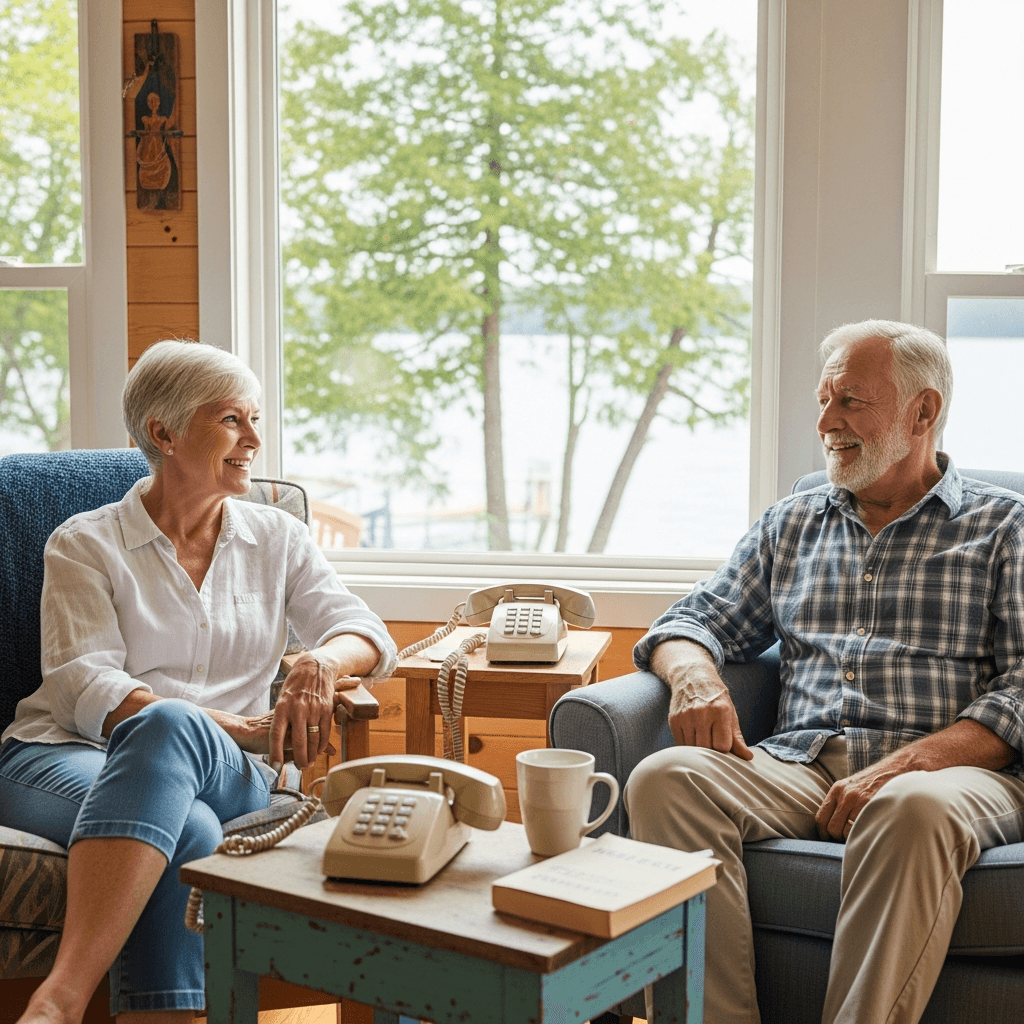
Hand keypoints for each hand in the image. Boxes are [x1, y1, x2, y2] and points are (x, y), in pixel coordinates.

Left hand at [270, 651, 337, 768]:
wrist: (314, 667)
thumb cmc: (295, 686)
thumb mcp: (282, 699)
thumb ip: (281, 719)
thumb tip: (276, 741)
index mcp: (282, 707)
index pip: (277, 735)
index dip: (275, 753)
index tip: (275, 767)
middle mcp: (298, 709)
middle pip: (298, 742)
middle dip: (299, 759)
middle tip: (299, 768)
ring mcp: (313, 709)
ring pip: (313, 740)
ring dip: (312, 755)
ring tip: (308, 763)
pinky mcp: (326, 710)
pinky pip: (325, 732)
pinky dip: (322, 745)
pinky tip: (319, 750)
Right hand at [667, 672, 753, 759]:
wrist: (692, 677)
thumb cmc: (715, 698)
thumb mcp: (730, 713)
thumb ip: (737, 738)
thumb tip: (748, 757)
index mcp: (720, 711)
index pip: (723, 746)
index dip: (724, 749)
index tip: (724, 745)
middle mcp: (701, 713)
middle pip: (707, 748)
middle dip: (712, 751)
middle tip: (713, 744)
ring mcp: (685, 716)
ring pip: (692, 748)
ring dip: (699, 749)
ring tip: (703, 740)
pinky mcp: (674, 720)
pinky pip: (681, 744)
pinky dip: (687, 746)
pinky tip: (693, 737)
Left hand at [814, 761, 899, 839]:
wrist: (894, 769)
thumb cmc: (872, 782)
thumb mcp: (850, 787)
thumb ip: (839, 803)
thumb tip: (831, 827)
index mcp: (837, 790)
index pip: (820, 818)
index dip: (824, 833)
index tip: (829, 838)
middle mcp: (845, 795)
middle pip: (832, 828)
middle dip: (839, 837)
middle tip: (848, 837)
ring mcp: (859, 801)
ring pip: (847, 832)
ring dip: (853, 837)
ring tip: (861, 832)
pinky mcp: (873, 806)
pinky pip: (862, 829)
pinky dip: (864, 834)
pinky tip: (870, 830)